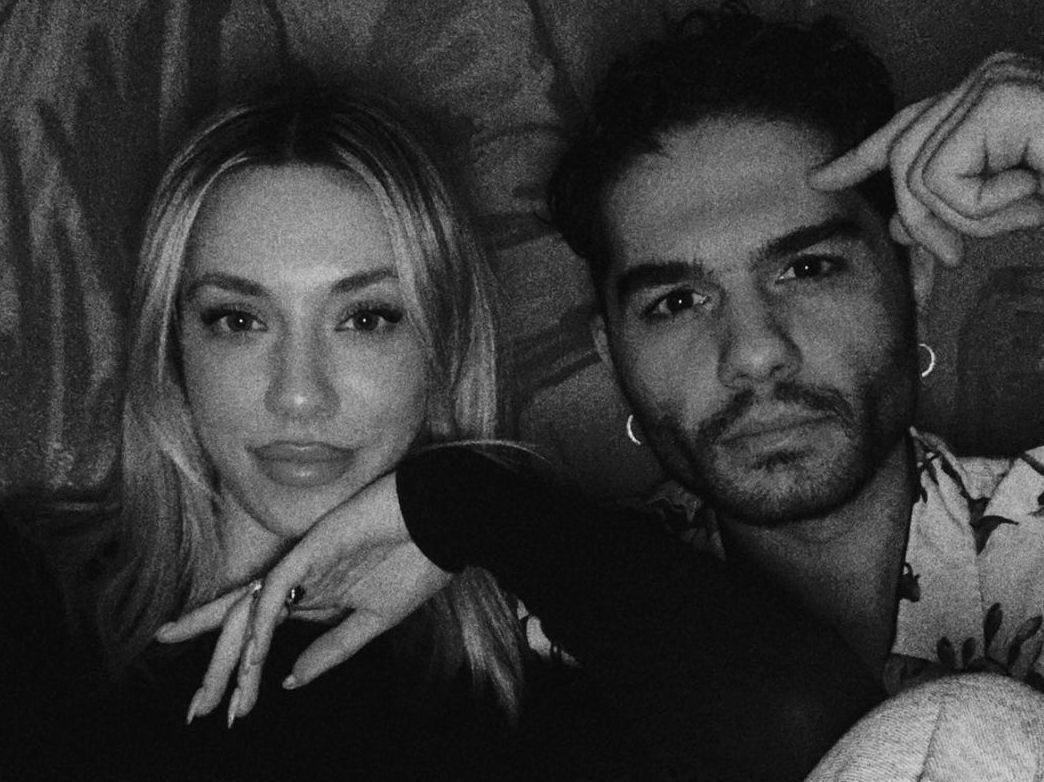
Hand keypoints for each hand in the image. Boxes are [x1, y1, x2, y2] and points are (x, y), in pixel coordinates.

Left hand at [154, 471, 452, 725]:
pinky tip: (254, 659)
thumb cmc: (418, 561)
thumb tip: (289, 680)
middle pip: (245, 625)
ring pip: (250, 611)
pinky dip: (263, 624)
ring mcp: (304, 562)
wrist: (446, 519)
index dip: (245, 671)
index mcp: (314, 594)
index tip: (234, 711)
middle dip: (219, 669)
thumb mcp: (375, 619)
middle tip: (195, 712)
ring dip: (230, 656)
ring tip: (213, 698)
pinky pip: (278, 590)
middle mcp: (300, 579)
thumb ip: (333, 648)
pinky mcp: (313, 547)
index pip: (265, 634)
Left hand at [810, 51, 1043, 264]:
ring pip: (919, 176)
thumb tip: (895, 226)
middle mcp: (984, 79)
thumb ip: (949, 208)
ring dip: (968, 215)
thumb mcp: (1005, 202)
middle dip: (919, 217)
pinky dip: (983, 205)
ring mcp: (991, 83)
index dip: (856, 159)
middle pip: (900, 156)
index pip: (905, 126)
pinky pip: (944, 178)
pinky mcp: (999, 101)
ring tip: (1026, 204)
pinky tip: (1030, 187)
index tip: (817, 180)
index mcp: (982, 97)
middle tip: (951, 257)